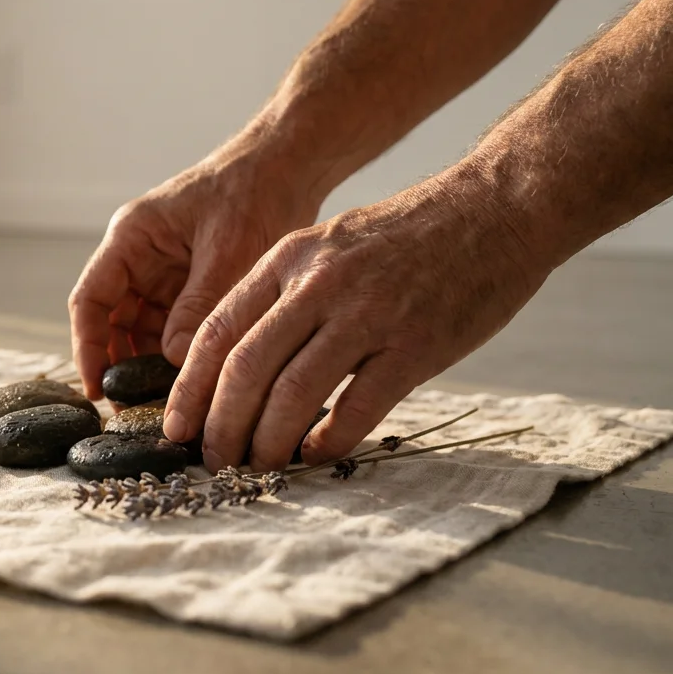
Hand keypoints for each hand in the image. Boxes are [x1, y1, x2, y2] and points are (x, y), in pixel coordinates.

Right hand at [69, 138, 325, 399]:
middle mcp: (139, 259)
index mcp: (132, 238)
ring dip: (151, 368)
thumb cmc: (254, 191)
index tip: (98, 389)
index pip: (91, 300)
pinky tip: (192, 387)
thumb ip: (198, 305)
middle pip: (113, 324)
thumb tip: (172, 360)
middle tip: (137, 412)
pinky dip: (178, 358)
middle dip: (121, 367)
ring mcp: (163, 276)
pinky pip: (173, 331)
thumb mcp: (227, 250)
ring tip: (167, 407)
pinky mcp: (189, 289)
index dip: (87, 347)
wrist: (290, 166)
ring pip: (143, 334)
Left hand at [162, 165, 553, 469]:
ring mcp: (368, 314)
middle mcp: (319, 284)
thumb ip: (286, 296)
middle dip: (220, 425)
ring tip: (260, 465)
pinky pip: (357, 409)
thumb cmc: (410, 236)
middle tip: (214, 460)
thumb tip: (243, 366)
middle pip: (245, 368)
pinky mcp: (415, 346)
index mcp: (289, 258)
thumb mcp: (330, 246)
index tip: (175, 426)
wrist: (497, 208)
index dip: (189, 388)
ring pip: (293, 394)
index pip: (217, 331)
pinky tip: (316, 454)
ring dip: (267, 441)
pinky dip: (328, 441)